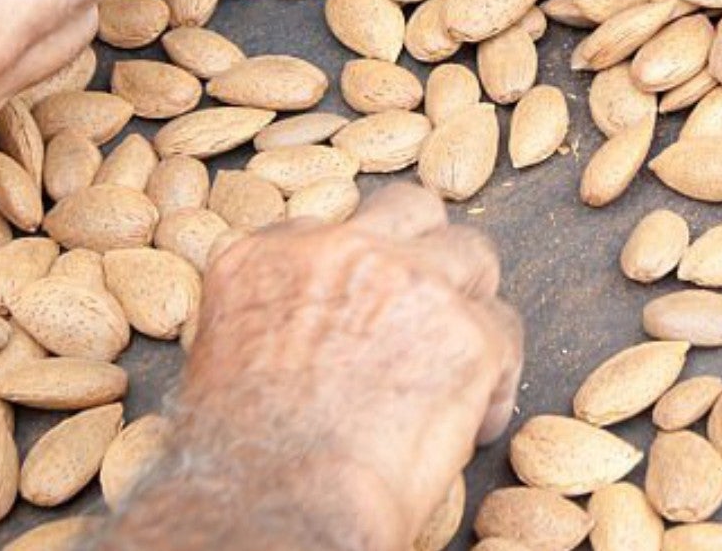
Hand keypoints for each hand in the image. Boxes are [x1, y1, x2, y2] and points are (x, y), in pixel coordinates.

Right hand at [178, 186, 522, 550]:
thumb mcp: (218, 364)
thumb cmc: (237, 470)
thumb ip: (271, 319)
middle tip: (427, 304)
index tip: (363, 301)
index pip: (329, 228)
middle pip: (409, 210)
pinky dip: (497, 376)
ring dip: (469, 300)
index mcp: (266, 257)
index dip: (356, 266)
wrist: (275, 510)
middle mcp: (341, 249)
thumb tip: (305, 335)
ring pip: (470, 253)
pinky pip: (503, 331)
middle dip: (423, 250)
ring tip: (463, 354)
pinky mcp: (468, 332)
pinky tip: (475, 421)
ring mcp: (412, 282)